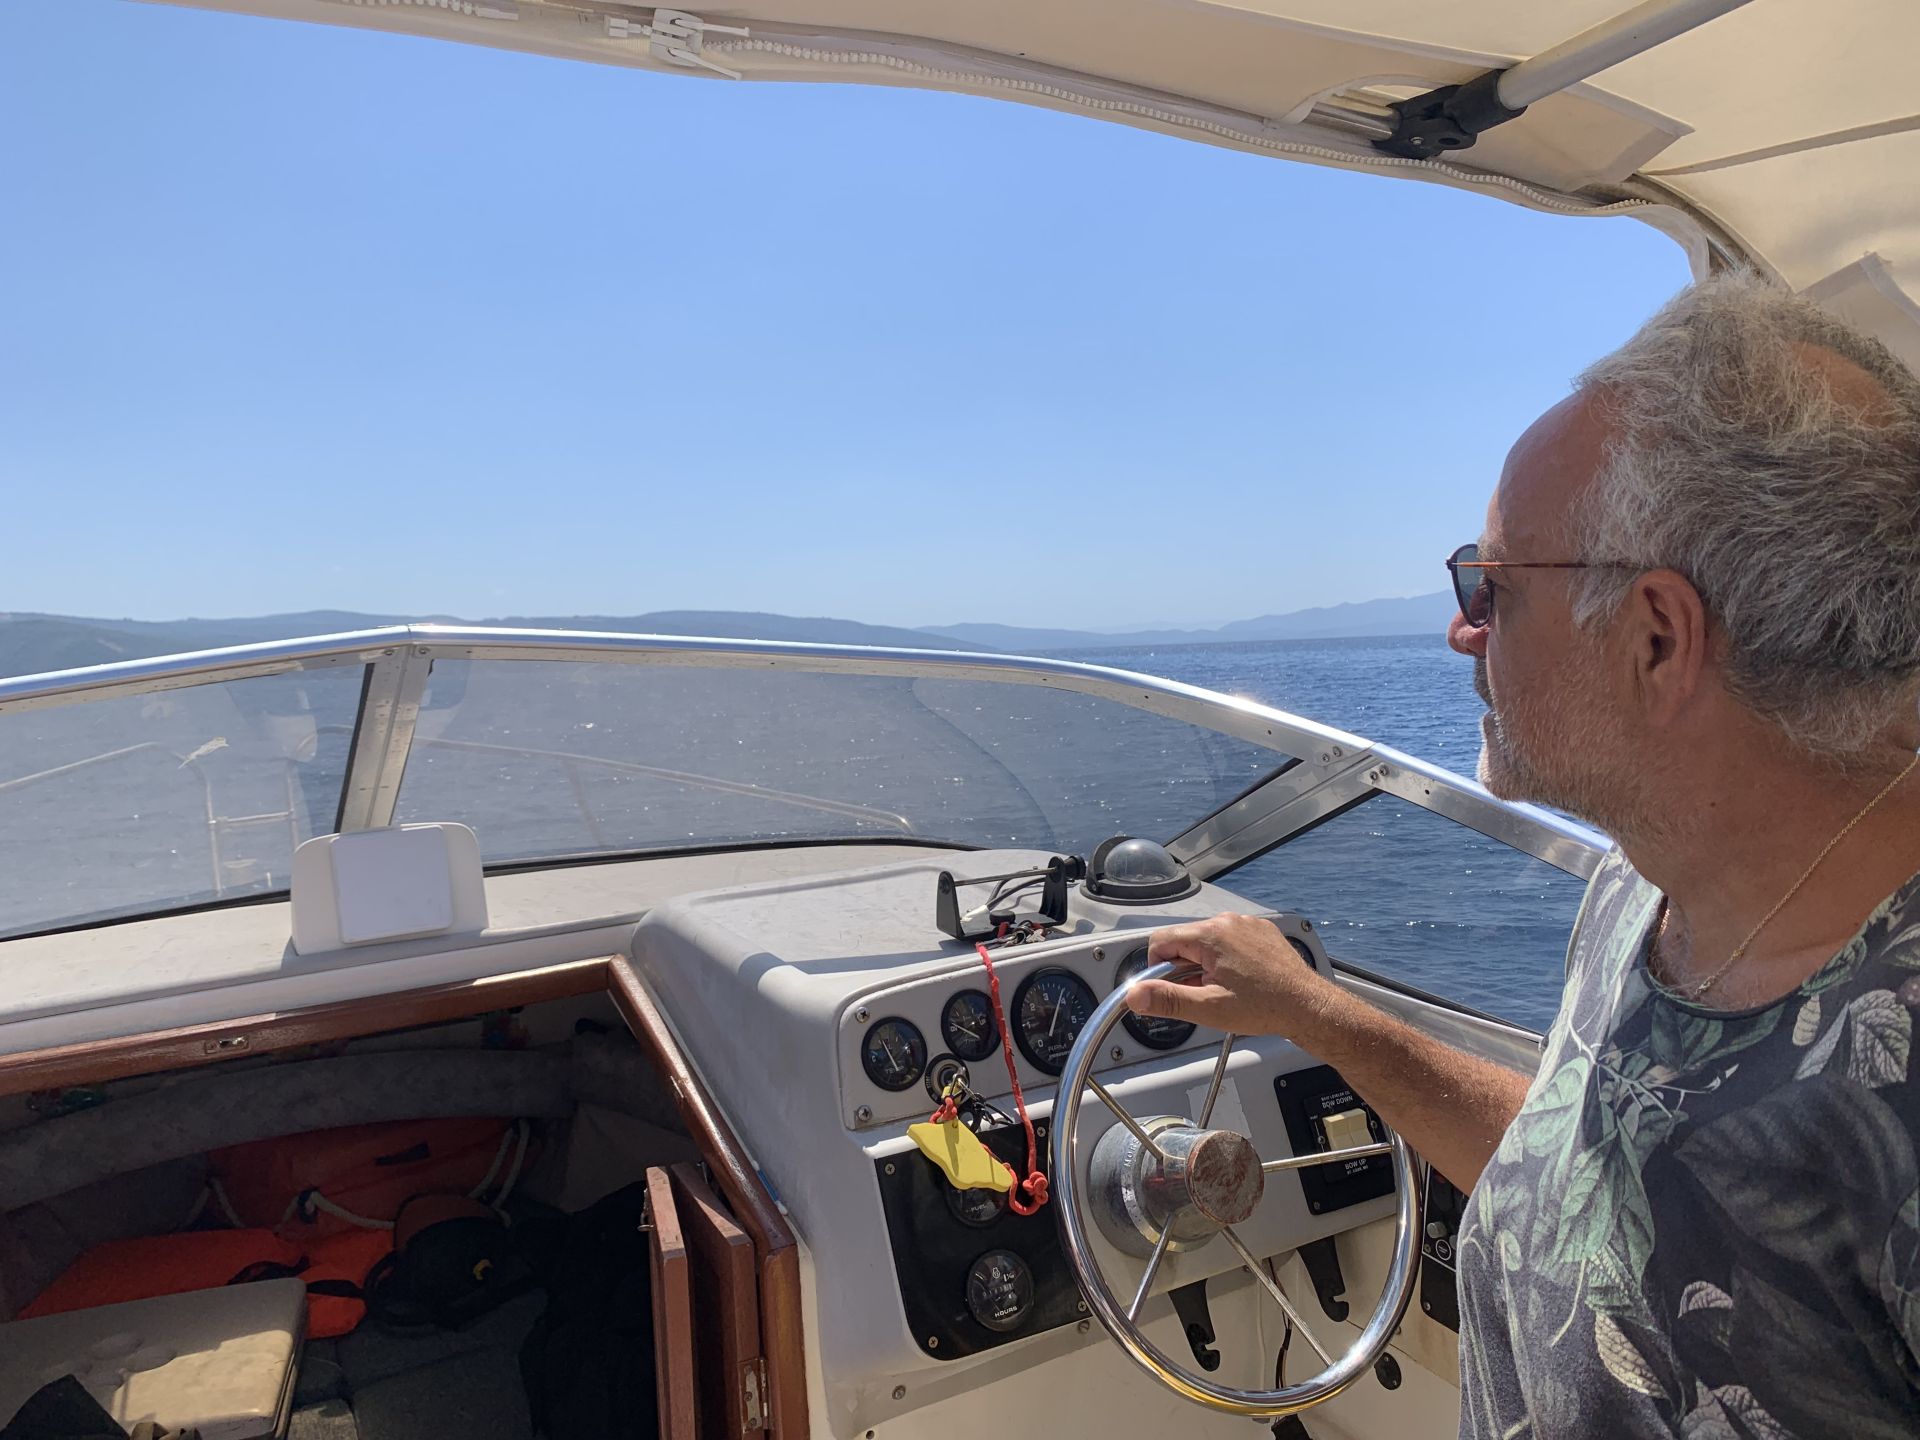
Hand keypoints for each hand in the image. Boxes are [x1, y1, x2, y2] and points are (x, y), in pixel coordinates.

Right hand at [1128, 912, 1339, 1040]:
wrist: (1308, 1006)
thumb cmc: (1265, 1007)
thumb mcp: (1209, 1009)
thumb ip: (1167, 1000)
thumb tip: (1135, 995)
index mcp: (1211, 935)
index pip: (1160, 941)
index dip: (1157, 968)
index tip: (1169, 988)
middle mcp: (1228, 922)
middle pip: (1184, 940)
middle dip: (1184, 968)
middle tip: (1203, 994)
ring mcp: (1247, 924)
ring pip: (1207, 941)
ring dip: (1206, 964)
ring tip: (1226, 990)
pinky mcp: (1261, 931)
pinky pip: (1230, 939)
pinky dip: (1227, 958)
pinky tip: (1242, 980)